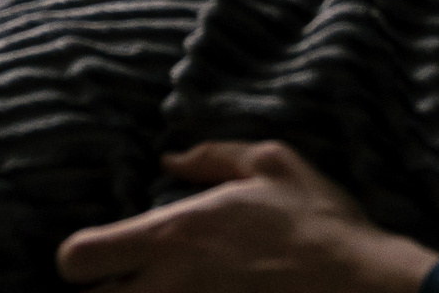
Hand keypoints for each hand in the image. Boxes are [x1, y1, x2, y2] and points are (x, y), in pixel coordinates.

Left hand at [56, 141, 438, 291]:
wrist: (362, 285)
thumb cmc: (317, 221)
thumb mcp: (271, 162)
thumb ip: (211, 157)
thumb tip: (171, 159)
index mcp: (175, 234)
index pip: (80, 258)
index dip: (77, 258)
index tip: (97, 253)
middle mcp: (170, 285)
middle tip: (122, 279)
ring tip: (158, 287)